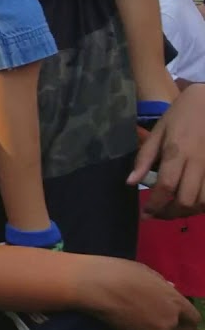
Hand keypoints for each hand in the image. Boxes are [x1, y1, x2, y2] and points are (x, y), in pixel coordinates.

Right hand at [83, 255, 197, 329]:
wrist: (94, 285)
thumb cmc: (117, 272)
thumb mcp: (144, 272)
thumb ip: (161, 285)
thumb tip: (169, 289)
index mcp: (175, 301)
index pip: (192, 317)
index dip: (180, 316)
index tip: (167, 314)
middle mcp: (169, 320)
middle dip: (157, 324)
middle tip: (138, 315)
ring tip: (125, 323)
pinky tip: (115, 326)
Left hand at [131, 85, 204, 217]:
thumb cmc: (181, 115)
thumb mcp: (158, 132)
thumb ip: (145, 158)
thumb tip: (131, 182)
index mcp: (177, 152)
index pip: (166, 186)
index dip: (155, 204)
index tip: (145, 213)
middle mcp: (198, 162)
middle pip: (187, 200)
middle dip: (170, 213)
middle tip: (157, 214)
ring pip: (204, 202)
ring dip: (188, 211)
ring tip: (172, 210)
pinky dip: (202, 204)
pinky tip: (190, 202)